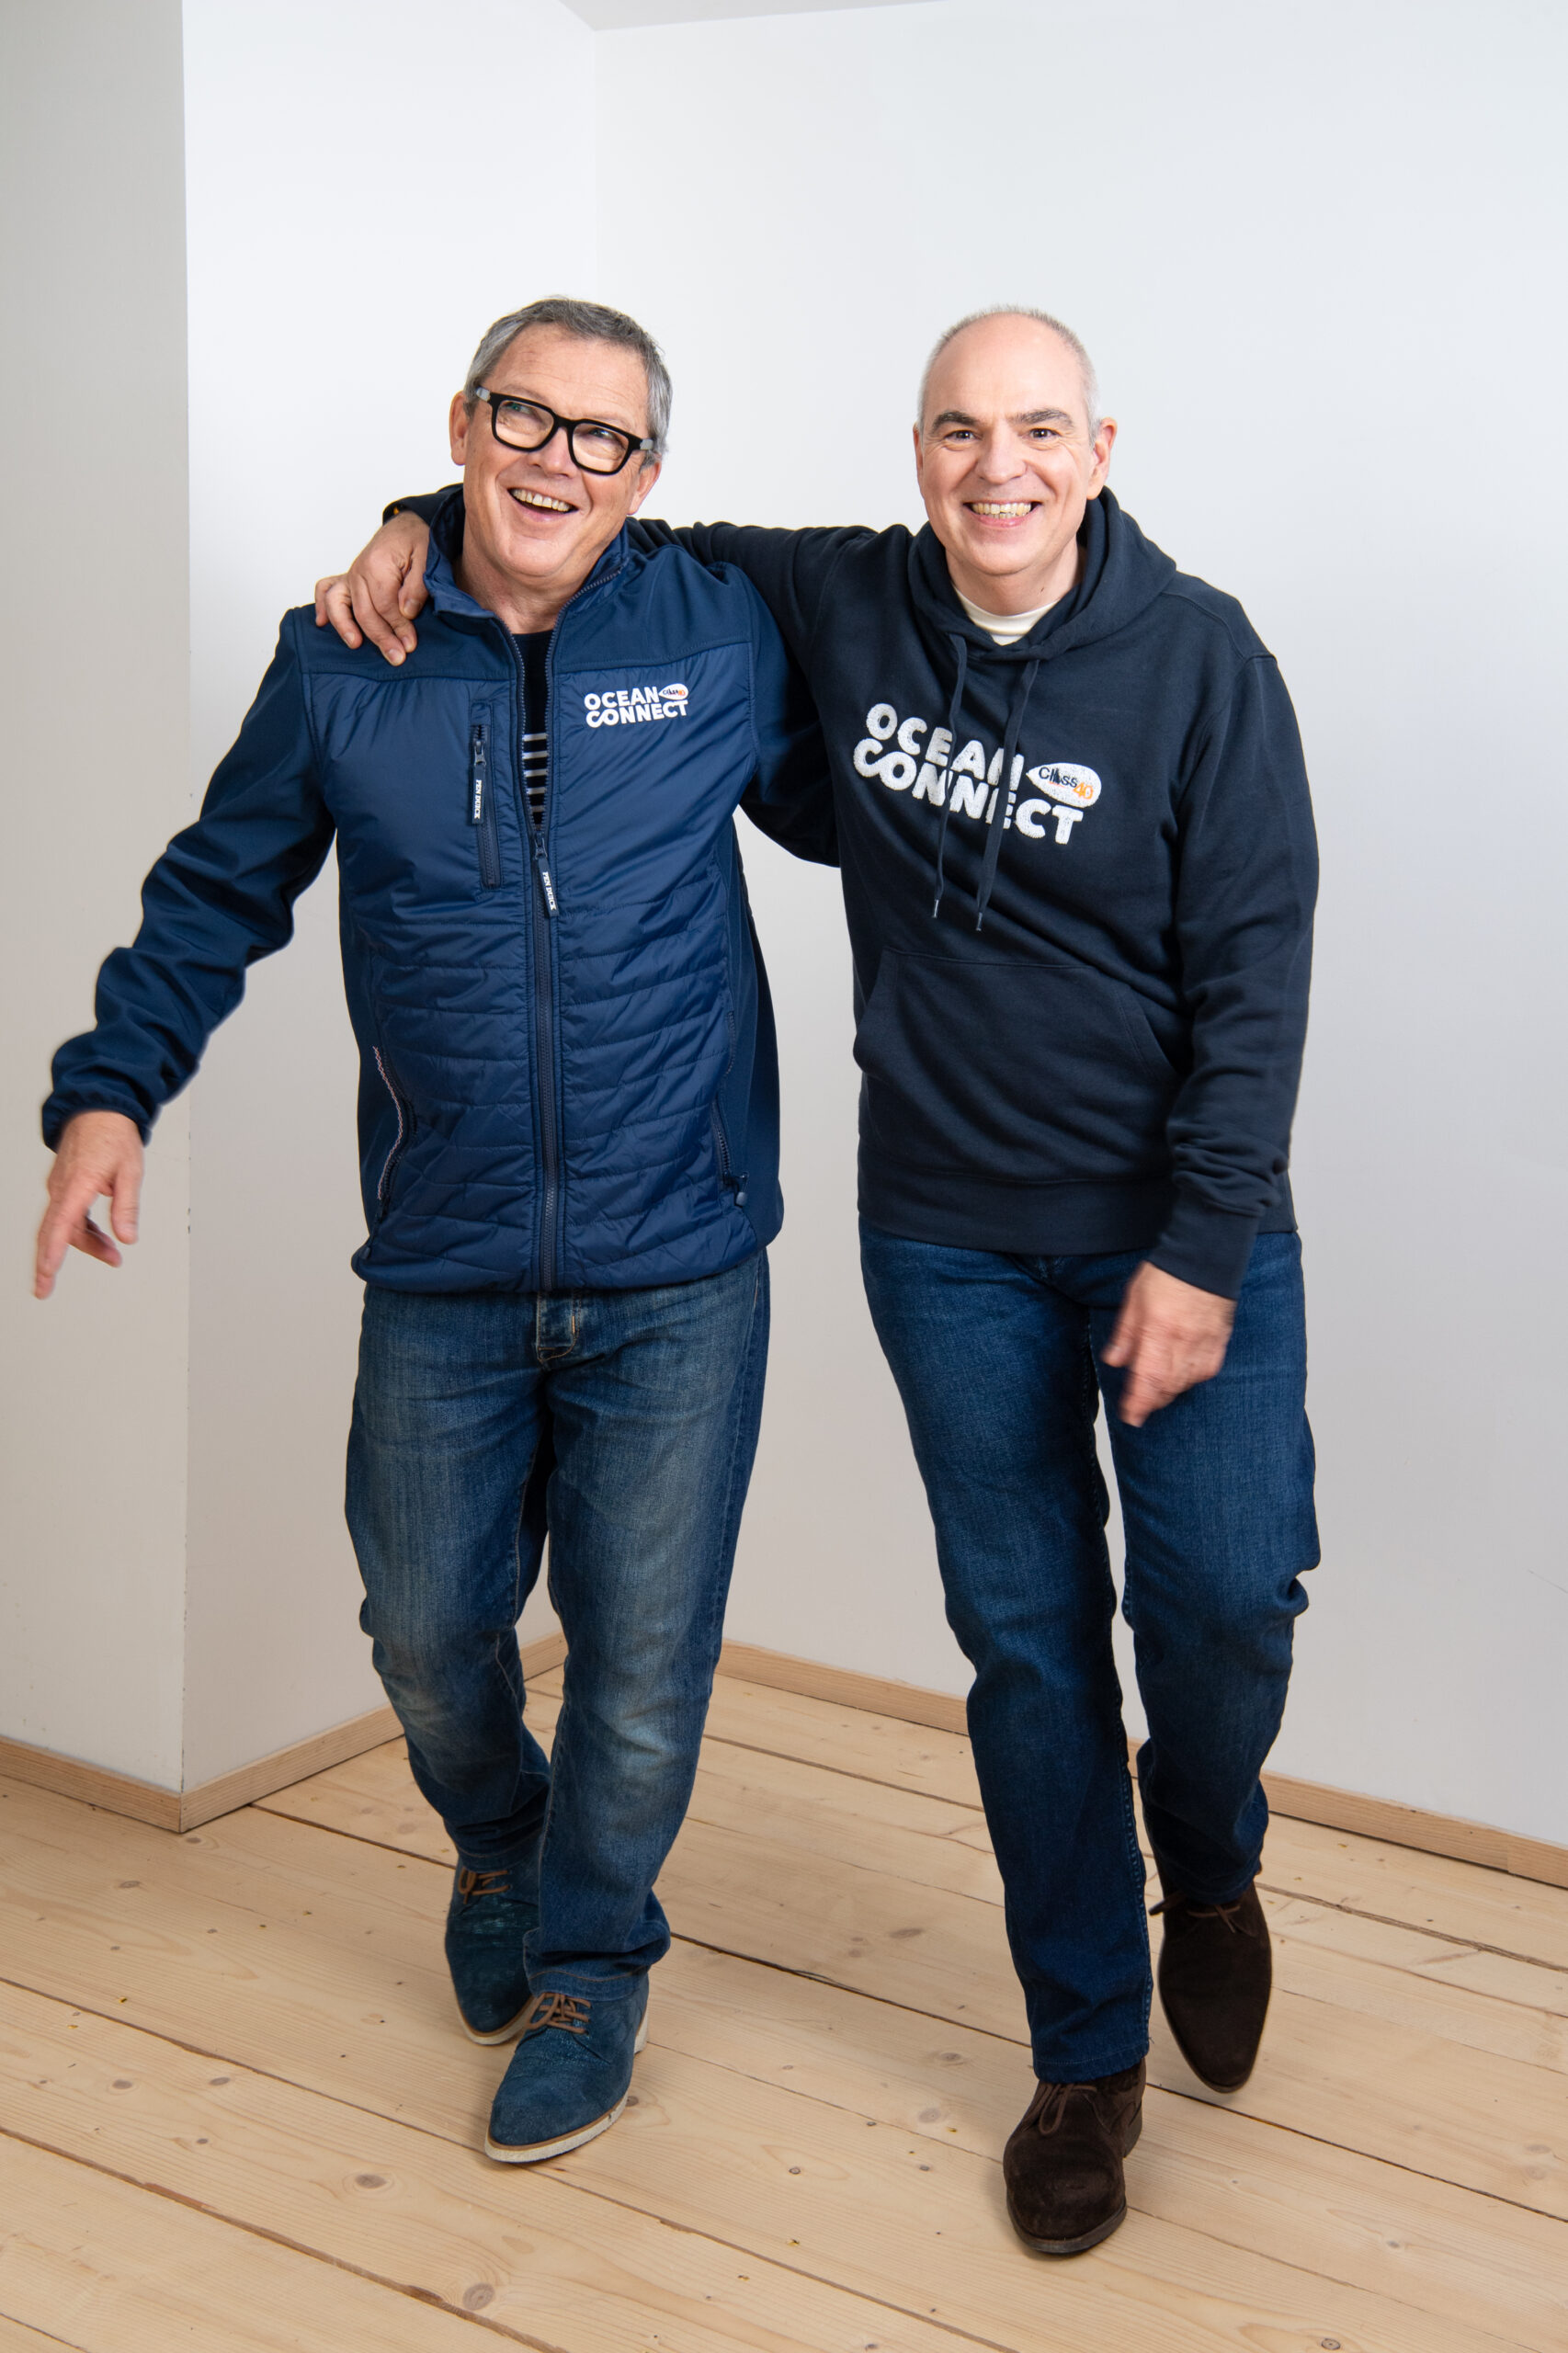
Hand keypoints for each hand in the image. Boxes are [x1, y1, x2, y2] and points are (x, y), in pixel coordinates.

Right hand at [34, 1112, 144, 1299]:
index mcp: (78, 1183)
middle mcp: (62, 1186)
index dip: (52, 1252)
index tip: (46, 1273)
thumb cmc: (114, 1135)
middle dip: (49, 1262)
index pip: (61, 1225)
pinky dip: (82, 1229)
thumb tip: (127, 1237)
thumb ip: (127, 1207)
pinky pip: (68, 1214)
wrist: (100, 1108)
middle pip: (52, 1231)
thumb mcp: (130, 1171)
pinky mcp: (65, 1185)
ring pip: (64, 1225)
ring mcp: (60, 1185)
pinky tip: (101, 1238)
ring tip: (113, 1256)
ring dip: (85, 1243)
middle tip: (45, 1290)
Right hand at [314, 512, 430, 665]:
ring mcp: (350, 575)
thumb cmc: (418, 542)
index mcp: (378, 564)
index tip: (410, 645)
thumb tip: (406, 612)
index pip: (385, 605)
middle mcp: (359, 570)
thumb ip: (418, 586)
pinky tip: (322, 624)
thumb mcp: (428, 558)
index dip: (398, 627)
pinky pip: (326, 590)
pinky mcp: (348, 579)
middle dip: (381, 637)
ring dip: (345, 627)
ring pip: (339, 604)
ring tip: (356, 645)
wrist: (406, 528)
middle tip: (397, 657)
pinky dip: (322, 607)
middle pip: (364, 611)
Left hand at [1101, 1262, 1234, 1426]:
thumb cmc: (1167, 1274)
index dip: (1139, 1403)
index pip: (1148, 1379)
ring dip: (1170, 1391)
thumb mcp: (1134, 1300)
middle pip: (1167, 1386)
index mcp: (1158, 1331)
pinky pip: (1206, 1371)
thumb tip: (1114, 1361)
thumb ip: (1125, 1334)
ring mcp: (1204, 1343)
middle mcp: (1183, 1342)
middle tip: (1140, 1406)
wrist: (1204, 1256)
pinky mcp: (1219, 1341)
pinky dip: (1192, 1379)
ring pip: (1187, 1382)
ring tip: (1158, 1392)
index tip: (1132, 1417)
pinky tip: (1183, 1376)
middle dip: (1152, 1401)